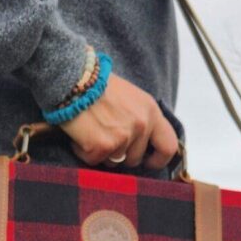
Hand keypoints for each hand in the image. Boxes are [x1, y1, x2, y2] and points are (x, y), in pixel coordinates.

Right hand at [59, 72, 178, 171]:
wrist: (72, 78)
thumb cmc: (98, 86)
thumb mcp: (131, 97)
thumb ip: (141, 118)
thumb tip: (142, 143)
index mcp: (151, 111)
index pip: (168, 146)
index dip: (158, 160)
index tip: (148, 163)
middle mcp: (141, 125)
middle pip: (135, 158)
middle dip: (120, 154)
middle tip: (105, 138)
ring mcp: (123, 137)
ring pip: (114, 161)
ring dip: (101, 152)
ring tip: (91, 130)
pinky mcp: (103, 146)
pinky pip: (94, 160)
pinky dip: (83, 151)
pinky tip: (79, 134)